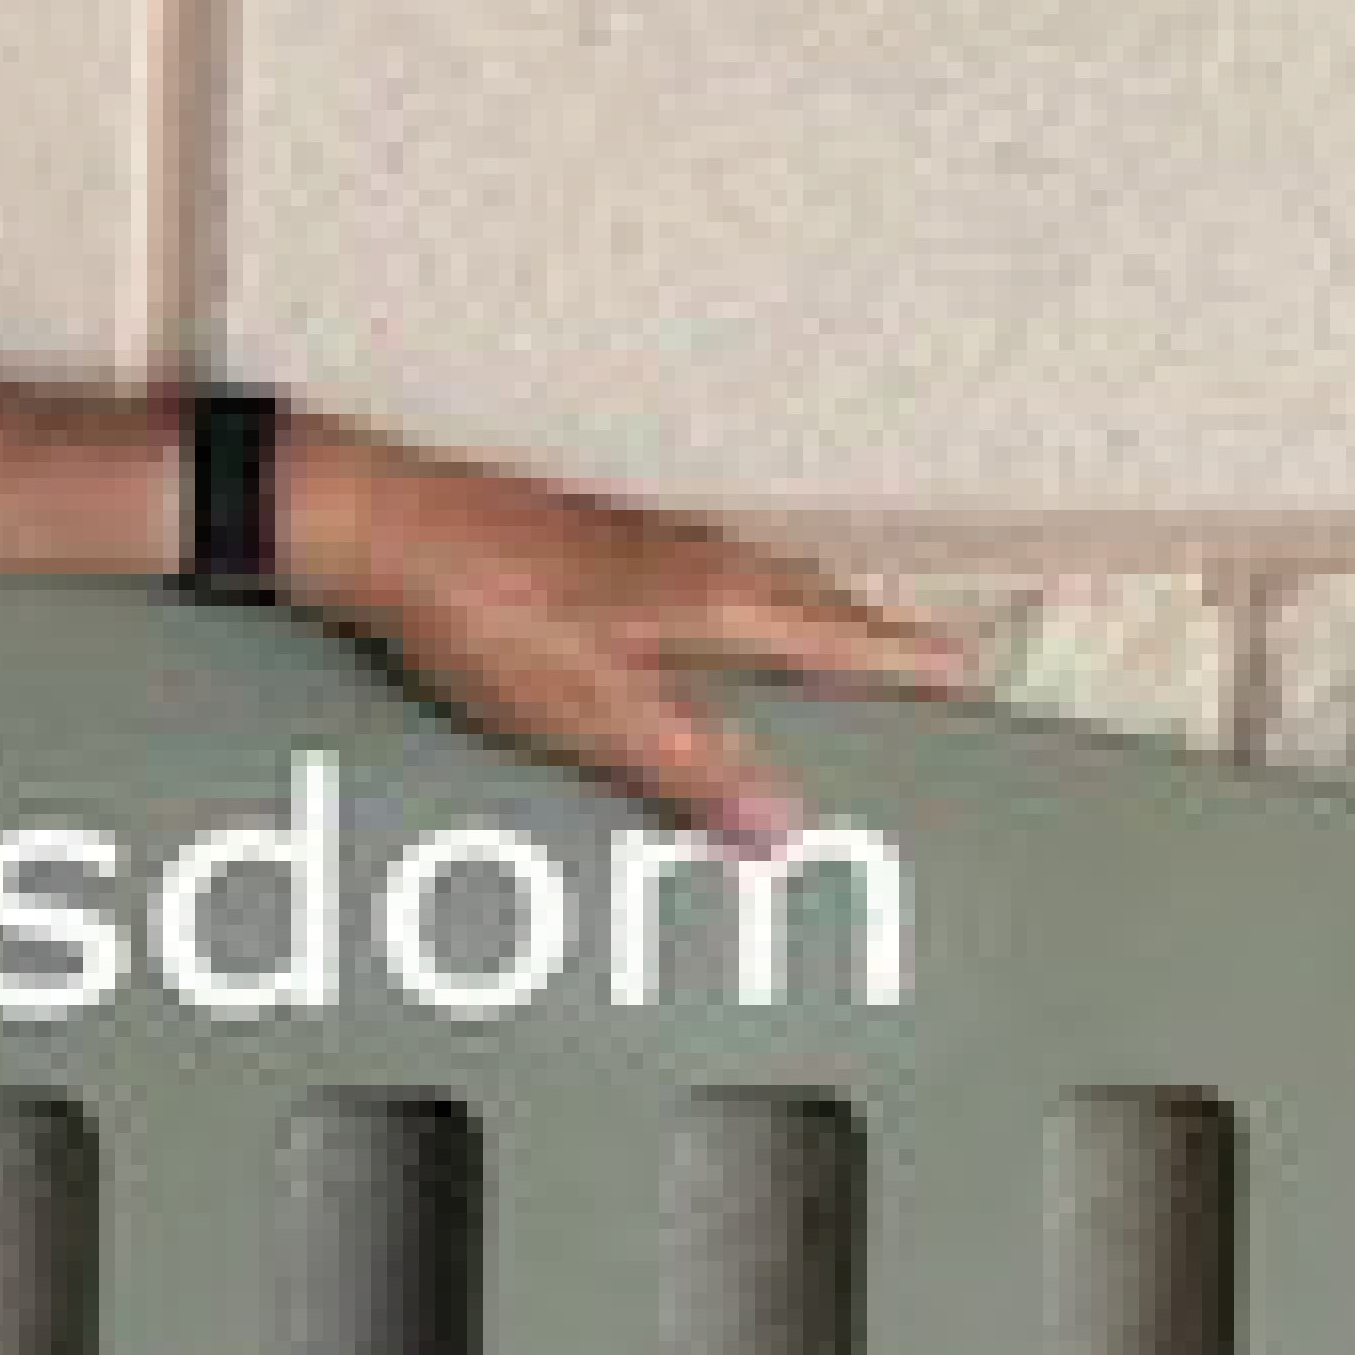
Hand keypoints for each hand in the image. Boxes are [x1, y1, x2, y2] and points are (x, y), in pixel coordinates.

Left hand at [285, 439, 971, 849]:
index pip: (845, 636)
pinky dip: (754, 609)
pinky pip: (715, 579)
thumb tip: (787, 826)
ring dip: (816, 619)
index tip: (973, 675)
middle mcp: (701, 557)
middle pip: (818, 604)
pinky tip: (723, 626)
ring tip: (845, 653)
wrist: (380, 528)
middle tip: (931, 671)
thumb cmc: (484, 617)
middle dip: (878, 640)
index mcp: (718, 597)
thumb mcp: (593, 714)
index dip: (909, 663)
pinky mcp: (604, 543)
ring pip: (766, 585)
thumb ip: (693, 769)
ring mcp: (652, 543)